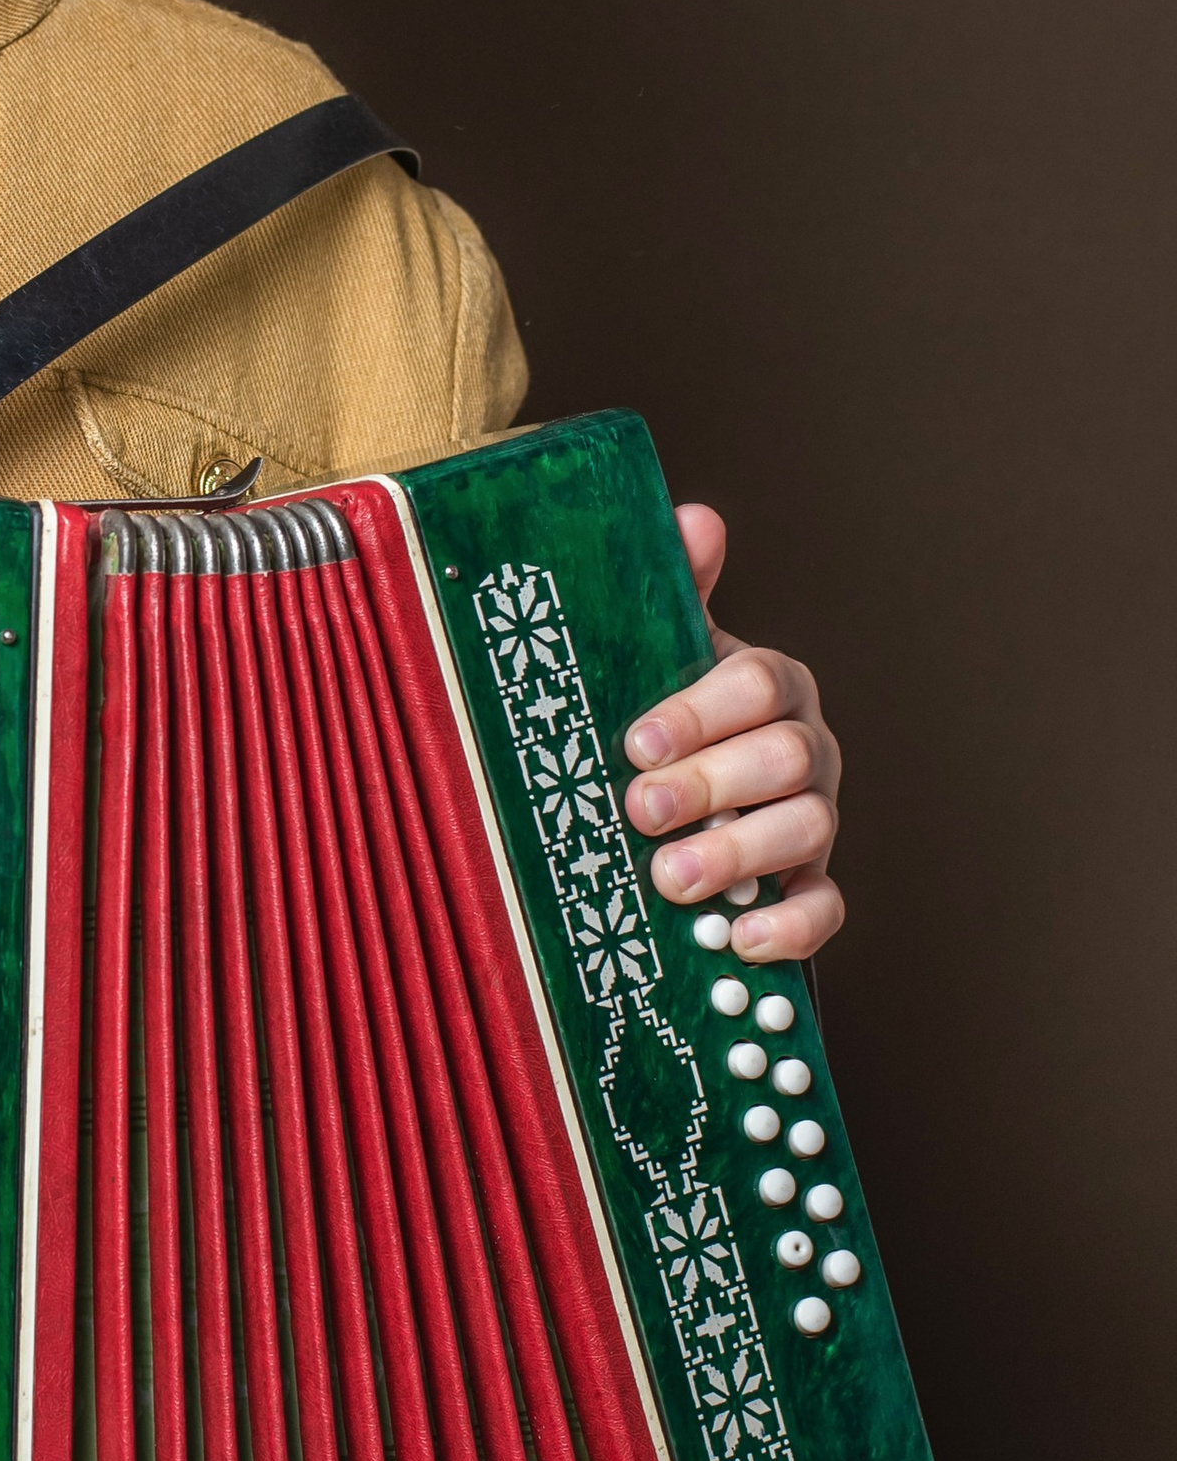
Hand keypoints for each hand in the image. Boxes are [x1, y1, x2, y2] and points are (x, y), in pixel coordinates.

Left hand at [621, 506, 843, 963]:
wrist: (669, 793)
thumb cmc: (658, 715)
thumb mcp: (657, 652)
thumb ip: (674, 590)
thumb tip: (695, 518)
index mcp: (769, 683)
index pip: (757, 684)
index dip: (699, 711)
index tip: (634, 741)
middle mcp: (805, 747)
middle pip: (785, 758)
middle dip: (711, 783)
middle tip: (639, 809)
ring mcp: (814, 817)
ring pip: (808, 829)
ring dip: (738, 855)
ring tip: (670, 879)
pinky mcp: (811, 884)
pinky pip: (826, 908)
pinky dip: (789, 928)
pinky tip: (737, 943)